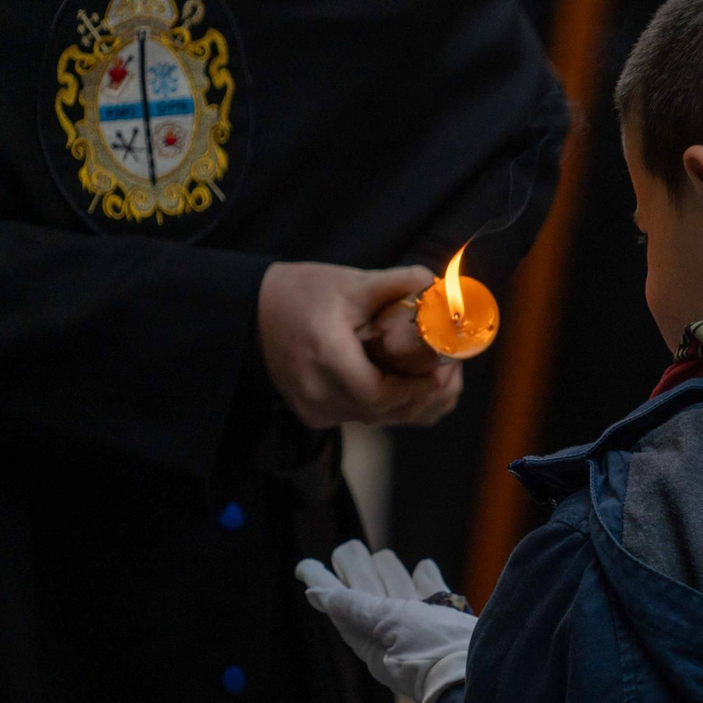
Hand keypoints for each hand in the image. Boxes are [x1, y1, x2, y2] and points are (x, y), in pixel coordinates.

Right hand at [258, 262, 462, 429]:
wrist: (251, 314)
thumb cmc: (300, 294)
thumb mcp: (350, 282)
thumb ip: (397, 283)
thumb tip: (438, 286)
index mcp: (326, 357)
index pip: (379, 394)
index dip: (416, 390)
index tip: (443, 372)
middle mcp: (317, 392)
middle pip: (384, 411)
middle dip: (423, 396)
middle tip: (451, 373)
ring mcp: (313, 409)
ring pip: (377, 419)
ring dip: (410, 404)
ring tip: (438, 379)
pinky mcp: (314, 415)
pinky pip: (362, 418)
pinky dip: (390, 408)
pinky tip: (411, 389)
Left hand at [296, 540, 473, 702]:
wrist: (483, 674)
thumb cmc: (434, 652)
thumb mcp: (389, 625)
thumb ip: (354, 606)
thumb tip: (316, 594)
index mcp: (371, 637)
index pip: (340, 602)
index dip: (323, 583)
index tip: (304, 567)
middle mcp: (393, 632)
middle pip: (368, 589)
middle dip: (355, 568)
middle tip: (348, 551)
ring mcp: (422, 627)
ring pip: (398, 587)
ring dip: (389, 569)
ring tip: (380, 556)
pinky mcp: (448, 623)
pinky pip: (432, 595)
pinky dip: (426, 579)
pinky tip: (423, 567)